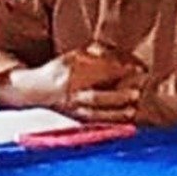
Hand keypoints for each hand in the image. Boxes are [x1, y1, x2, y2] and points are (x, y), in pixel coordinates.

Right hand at [0, 44, 143, 123]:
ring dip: (118, 112)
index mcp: (71, 71)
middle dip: (119, 96)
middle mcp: (71, 92)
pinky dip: (114, 122)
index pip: (100, 71)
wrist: (36, 91)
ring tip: (134, 108)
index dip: (122, 71)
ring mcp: (73, 109)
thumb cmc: (62, 69)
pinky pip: (97, 123)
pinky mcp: (76, 120)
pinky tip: (128, 118)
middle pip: (96, 96)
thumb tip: (125, 58)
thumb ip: (99, 52)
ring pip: (96, 114)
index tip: (140, 69)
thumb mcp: (76, 54)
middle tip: (137, 92)